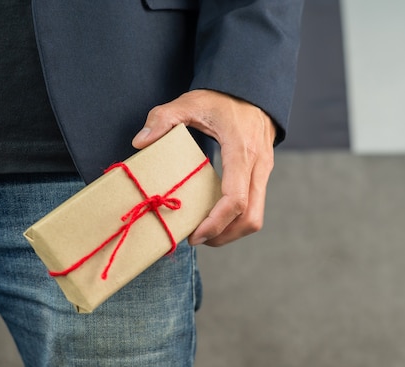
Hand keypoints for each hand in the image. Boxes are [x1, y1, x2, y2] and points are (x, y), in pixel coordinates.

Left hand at [132, 89, 275, 246]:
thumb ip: (163, 118)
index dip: (216, 223)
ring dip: (231, 231)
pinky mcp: (261, 175)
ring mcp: (263, 172)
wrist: (253, 90)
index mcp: (242, 151)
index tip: (195, 236)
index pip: (235, 199)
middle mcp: (258, 165)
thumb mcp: (190, 102)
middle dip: (224, 236)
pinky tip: (213, 216)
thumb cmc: (221, 97)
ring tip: (204, 233)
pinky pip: (254, 207)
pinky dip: (235, 219)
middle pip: (251, 217)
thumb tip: (140, 142)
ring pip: (255, 216)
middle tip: (196, 239)